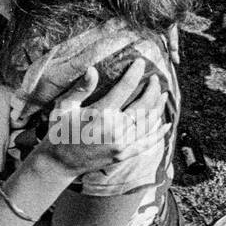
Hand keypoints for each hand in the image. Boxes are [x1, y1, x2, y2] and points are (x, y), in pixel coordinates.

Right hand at [38, 59, 167, 175]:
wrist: (60, 163)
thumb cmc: (59, 131)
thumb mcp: (64, 107)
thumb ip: (81, 89)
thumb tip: (92, 69)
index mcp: (100, 113)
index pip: (125, 87)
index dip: (135, 73)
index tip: (140, 62)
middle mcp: (115, 129)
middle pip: (143, 104)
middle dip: (153, 89)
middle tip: (156, 78)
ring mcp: (121, 144)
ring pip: (149, 122)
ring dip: (159, 107)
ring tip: (163, 94)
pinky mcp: (124, 155)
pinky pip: (147, 143)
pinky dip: (158, 133)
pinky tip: (166, 124)